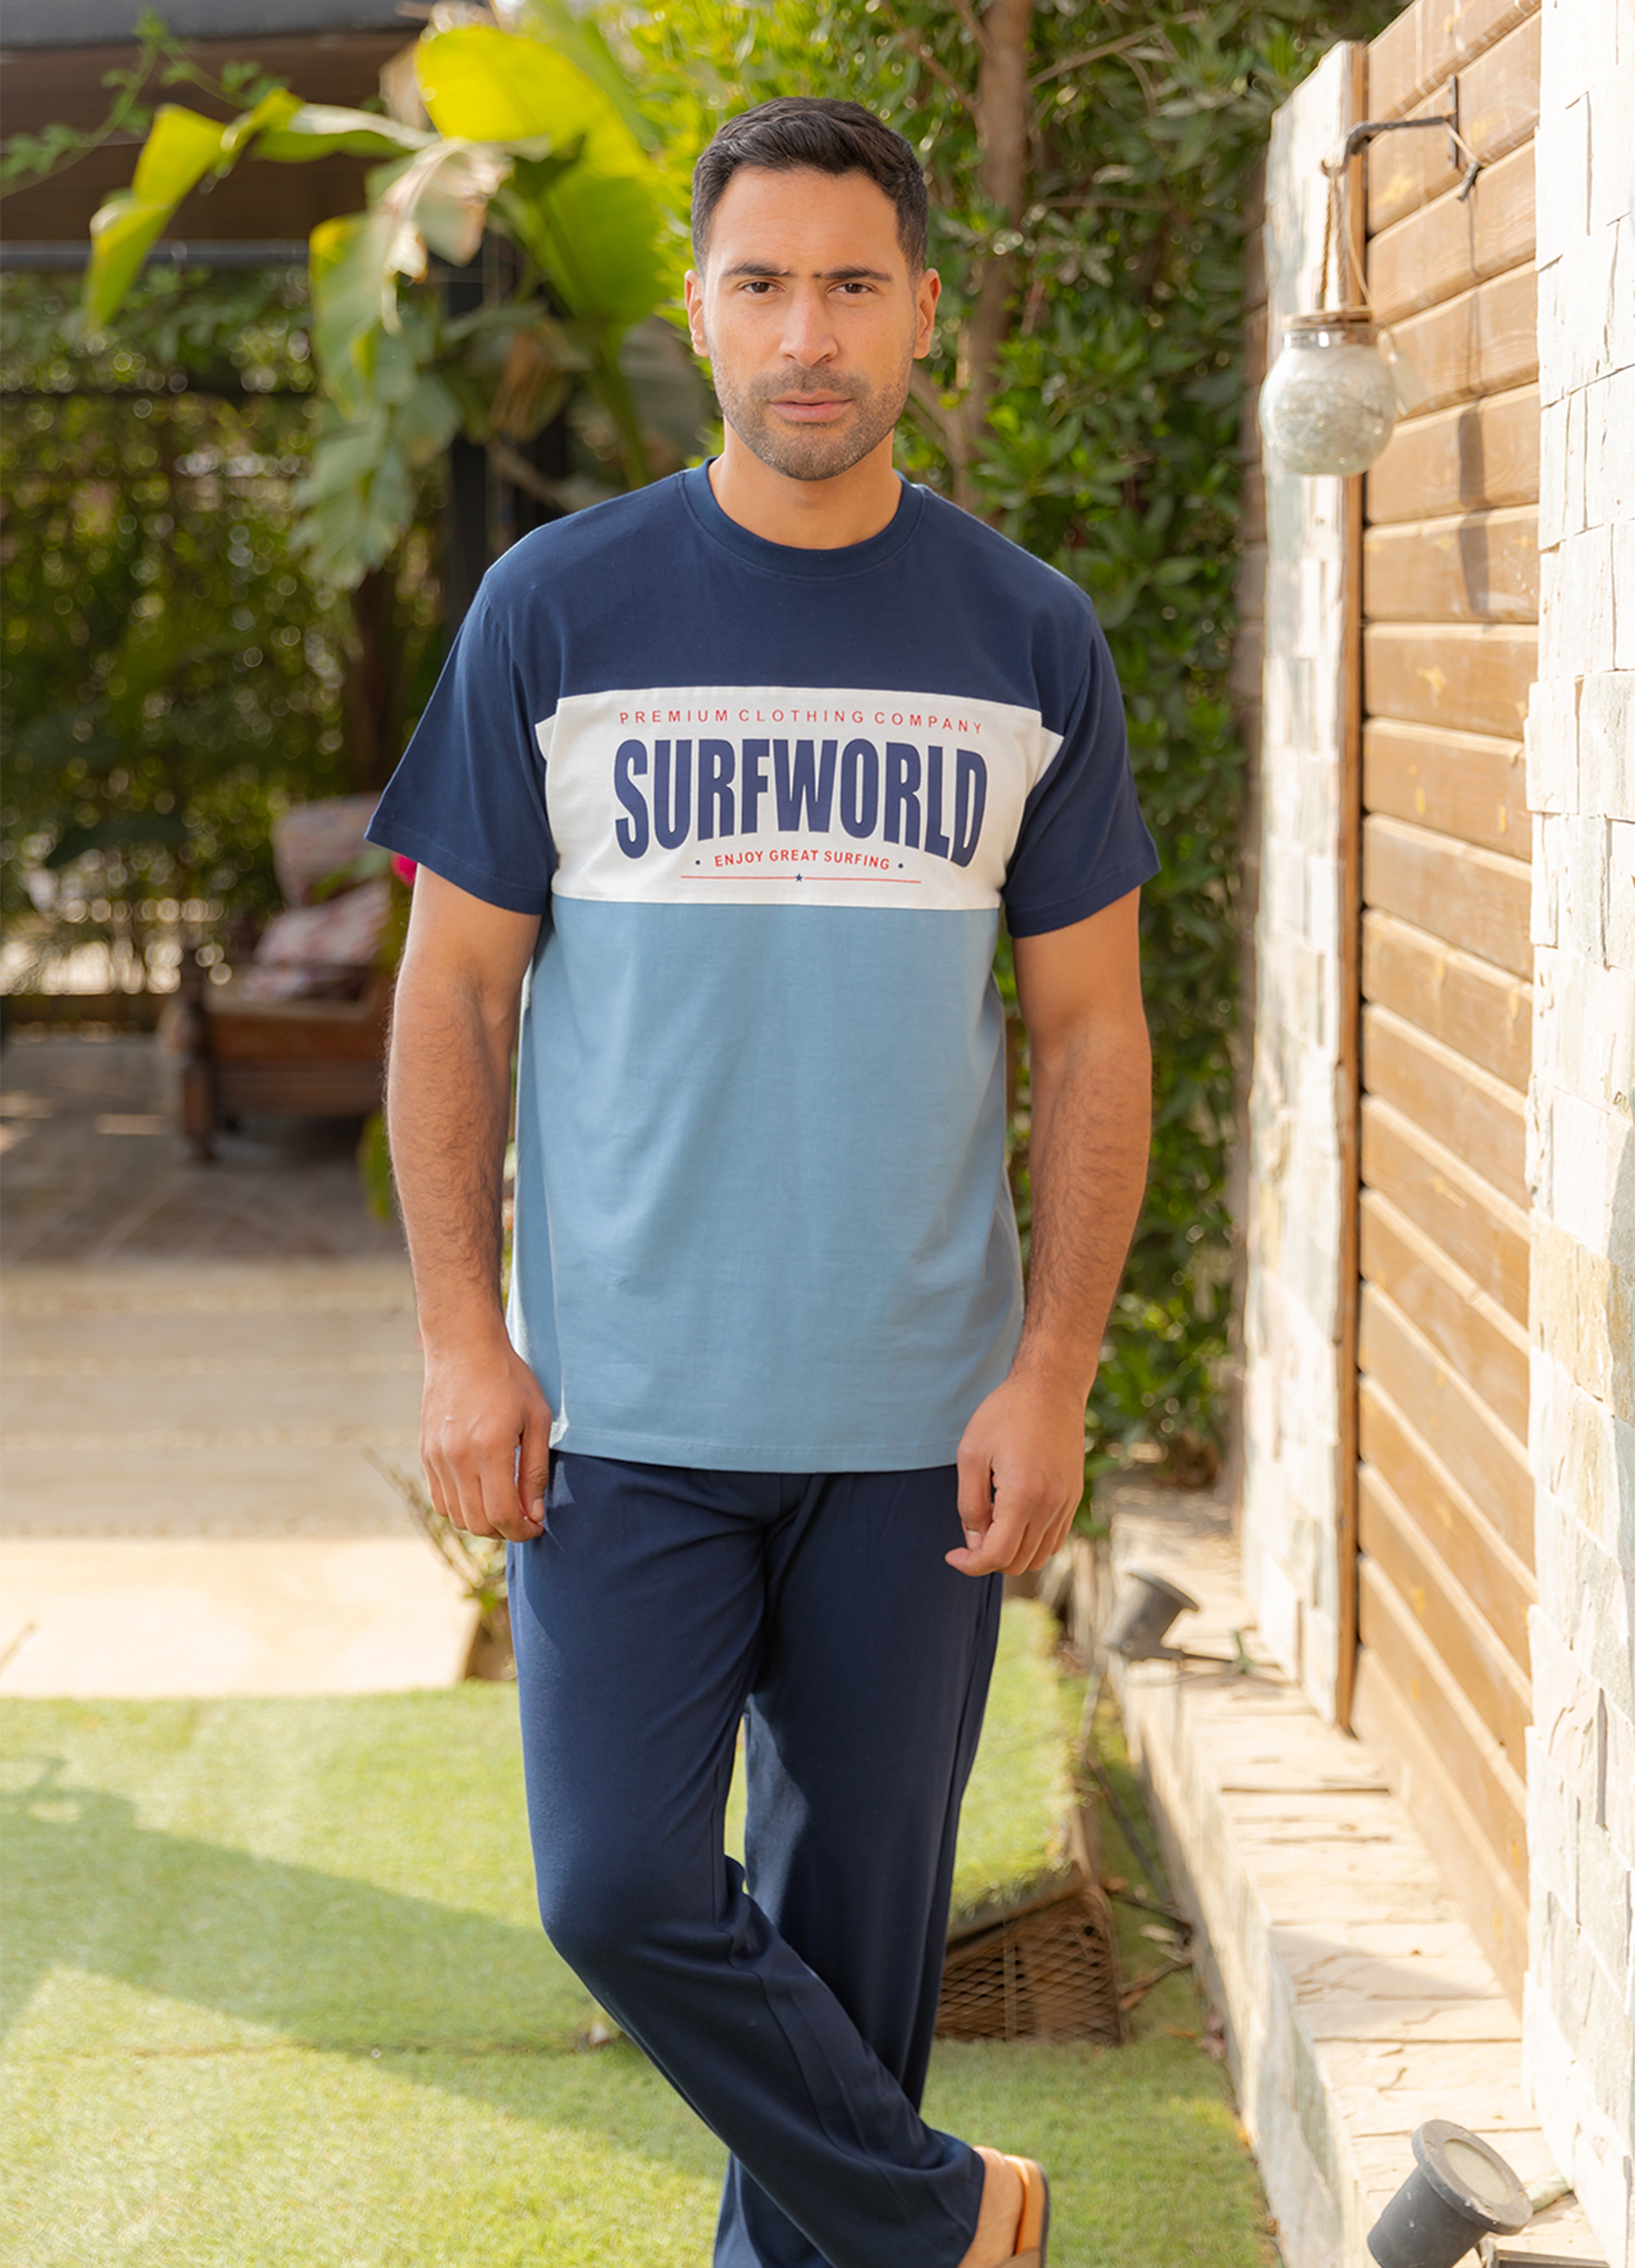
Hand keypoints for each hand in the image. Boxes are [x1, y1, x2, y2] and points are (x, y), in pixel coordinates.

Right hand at [419, 1329, 552, 1541]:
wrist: (463, 1348)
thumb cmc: (508, 1378)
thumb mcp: (537, 1419)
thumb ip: (535, 1471)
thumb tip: (534, 1514)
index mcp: (490, 1449)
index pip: (502, 1515)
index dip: (522, 1531)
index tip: (536, 1527)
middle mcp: (457, 1458)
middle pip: (477, 1523)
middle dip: (505, 1531)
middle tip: (523, 1520)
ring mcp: (437, 1457)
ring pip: (456, 1516)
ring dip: (482, 1522)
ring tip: (503, 1507)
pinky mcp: (425, 1453)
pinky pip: (439, 1499)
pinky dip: (460, 1508)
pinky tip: (479, 1493)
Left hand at [947, 1371, 1087, 1576]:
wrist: (1051, 1387)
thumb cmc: (1006, 1414)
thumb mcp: (971, 1453)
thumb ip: (969, 1502)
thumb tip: (973, 1540)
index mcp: (1023, 1495)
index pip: (997, 1555)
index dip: (970, 1565)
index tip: (952, 1556)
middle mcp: (1051, 1505)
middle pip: (1019, 1563)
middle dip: (988, 1559)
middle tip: (971, 1533)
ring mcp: (1066, 1503)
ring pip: (1039, 1556)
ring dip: (1011, 1553)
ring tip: (991, 1524)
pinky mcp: (1074, 1496)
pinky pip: (1055, 1540)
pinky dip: (1032, 1543)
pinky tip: (1013, 1520)